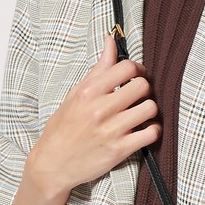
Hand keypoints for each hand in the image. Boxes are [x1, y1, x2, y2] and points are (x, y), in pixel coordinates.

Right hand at [27, 33, 161, 196]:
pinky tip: (144, 130)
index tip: (136, 77)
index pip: (126, 68)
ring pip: (150, 109)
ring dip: (150, 110)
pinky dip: (152, 130)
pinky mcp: (119, 151)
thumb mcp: (75, 95)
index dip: (137, 70)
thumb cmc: (63, 128)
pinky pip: (151, 134)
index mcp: (88, 92)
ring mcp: (111, 131)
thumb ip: (98, 69)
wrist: (52, 164)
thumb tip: (111, 41)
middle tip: (139, 96)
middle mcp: (100, 110)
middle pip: (142, 86)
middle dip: (145, 89)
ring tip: (141, 114)